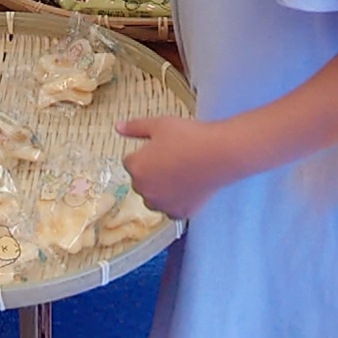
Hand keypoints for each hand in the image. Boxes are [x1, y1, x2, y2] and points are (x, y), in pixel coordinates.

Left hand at [116, 111, 240, 219]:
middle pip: (141, 181)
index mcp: (136, 167)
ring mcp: (162, 204)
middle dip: (151, 173)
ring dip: (161, 189)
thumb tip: (118, 127)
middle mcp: (144, 189)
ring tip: (181, 172)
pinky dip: (176, 201)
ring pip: (154, 197)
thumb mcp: (159, 125)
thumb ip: (135, 127)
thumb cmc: (190, 137)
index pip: (130, 163)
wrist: (219, 154)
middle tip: (172, 159)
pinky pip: (170, 209)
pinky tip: (187, 187)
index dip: (146, 154)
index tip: (160, 149)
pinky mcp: (179, 212)